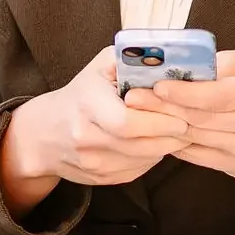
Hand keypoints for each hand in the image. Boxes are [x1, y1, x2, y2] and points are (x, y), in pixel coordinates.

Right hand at [0, 55, 185, 212]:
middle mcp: (86, 138)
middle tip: (190, 125)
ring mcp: (92, 163)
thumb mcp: (101, 66)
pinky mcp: (99, 179)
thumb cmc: (81, 93)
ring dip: (165, 148)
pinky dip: (151, 159)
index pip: (126, 122)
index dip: (158, 121)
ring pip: (140, 161)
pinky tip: (158, 144)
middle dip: (170, 136)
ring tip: (180, 134)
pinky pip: (135, 172)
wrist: (44, 134)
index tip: (182, 115)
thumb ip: (131, 58)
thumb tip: (169, 54)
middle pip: (138, 145)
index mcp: (86, 105)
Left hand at [139, 49, 234, 194]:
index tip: (157, 84)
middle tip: (133, 97)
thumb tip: (192, 64)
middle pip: (202, 117)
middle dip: (164, 107)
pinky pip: (198, 156)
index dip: (186, 91)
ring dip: (164, 125)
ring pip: (197, 138)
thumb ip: (229, 62)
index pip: (219, 94)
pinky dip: (176, 144)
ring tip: (137, 114)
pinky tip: (157, 132)